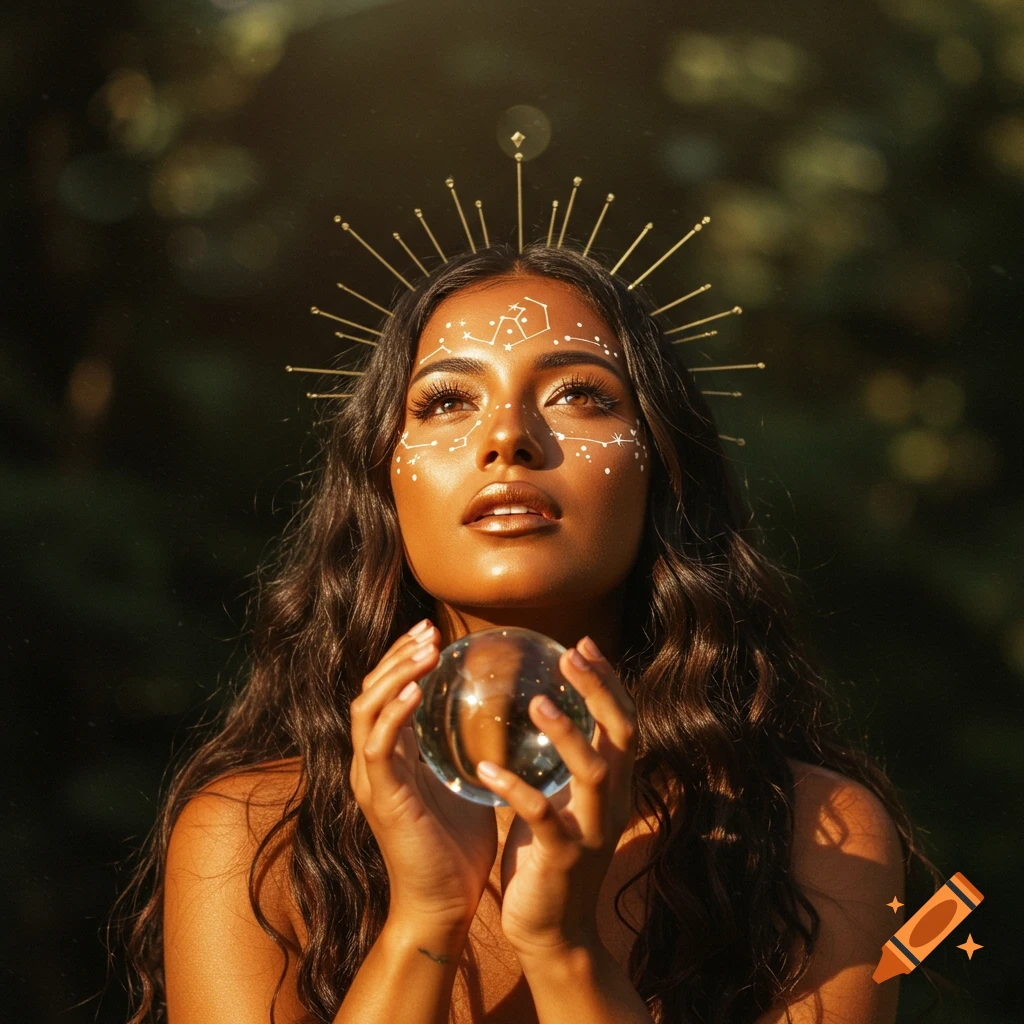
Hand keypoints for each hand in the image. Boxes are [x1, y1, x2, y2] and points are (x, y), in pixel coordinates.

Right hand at [349, 619, 496, 928]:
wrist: (445, 905)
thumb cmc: (457, 848)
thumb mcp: (465, 783)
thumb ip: (467, 750)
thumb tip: (497, 718)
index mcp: (393, 757)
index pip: (386, 693)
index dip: (404, 659)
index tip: (433, 632)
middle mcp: (373, 762)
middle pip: (370, 691)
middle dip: (398, 656)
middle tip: (428, 629)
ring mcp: (371, 779)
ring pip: (366, 709)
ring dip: (395, 675)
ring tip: (425, 650)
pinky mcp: (380, 798)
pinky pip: (377, 746)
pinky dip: (393, 714)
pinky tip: (417, 692)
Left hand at [472, 635, 637, 959]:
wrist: (553, 931)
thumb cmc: (548, 855)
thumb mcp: (561, 799)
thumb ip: (561, 760)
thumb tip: (540, 708)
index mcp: (612, 784)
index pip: (622, 721)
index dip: (608, 680)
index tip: (583, 643)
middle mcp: (611, 802)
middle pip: (621, 734)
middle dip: (599, 690)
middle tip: (571, 654)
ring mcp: (591, 830)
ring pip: (591, 771)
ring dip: (567, 733)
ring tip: (535, 702)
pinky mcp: (563, 858)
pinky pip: (543, 817)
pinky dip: (517, 789)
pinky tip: (486, 768)